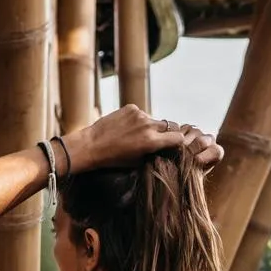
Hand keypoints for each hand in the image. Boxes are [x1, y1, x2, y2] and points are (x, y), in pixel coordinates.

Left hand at [69, 106, 220, 171]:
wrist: (91, 145)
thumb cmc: (113, 159)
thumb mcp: (137, 162)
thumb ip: (154, 153)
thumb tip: (165, 150)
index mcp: (152, 142)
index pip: (178, 138)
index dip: (178, 142)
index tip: (175, 146)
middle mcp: (149, 126)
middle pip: (170, 126)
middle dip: (167, 133)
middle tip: (159, 140)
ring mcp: (140, 115)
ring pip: (154, 120)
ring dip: (151, 127)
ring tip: (138, 135)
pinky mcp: (131, 107)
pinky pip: (142, 114)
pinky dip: (139, 120)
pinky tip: (127, 128)